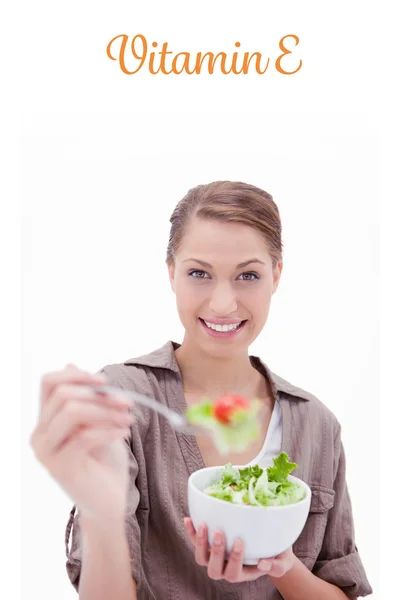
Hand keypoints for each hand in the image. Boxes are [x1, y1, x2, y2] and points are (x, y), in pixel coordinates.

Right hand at [30, 364, 133, 520]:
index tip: (104, 381)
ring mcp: (47, 452)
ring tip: (128, 420)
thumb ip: (85, 397)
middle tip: (127, 403)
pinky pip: (85, 436)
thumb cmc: (103, 459)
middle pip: (64, 395)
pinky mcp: (60, 467)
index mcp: (46, 419)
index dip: (76, 375)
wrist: (109, 501)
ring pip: (73, 411)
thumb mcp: (97, 421)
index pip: (48, 382)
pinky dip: (109, 430)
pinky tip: (124, 433)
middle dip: (100, 395)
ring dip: (107, 411)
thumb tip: (71, 363)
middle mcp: (40, 434)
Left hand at [184, 518, 295, 582]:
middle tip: (219, 532)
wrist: (269, 548)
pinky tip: (188, 519)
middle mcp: (225, 569)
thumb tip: (263, 564)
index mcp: (242, 574)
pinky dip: (191, 532)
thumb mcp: (282, 561)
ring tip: (203, 524)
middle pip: (214, 569)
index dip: (234, 559)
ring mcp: (215, 558)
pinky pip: (195, 542)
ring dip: (200, 542)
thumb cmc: (277, 555)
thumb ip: (277, 565)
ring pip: (201, 558)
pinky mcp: (208, 546)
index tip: (239, 540)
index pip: (233, 572)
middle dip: (215, 551)